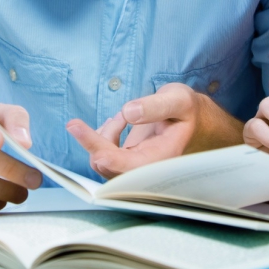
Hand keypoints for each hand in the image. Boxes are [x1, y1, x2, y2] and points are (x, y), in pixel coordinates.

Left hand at [66, 82, 241, 178]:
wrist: (192, 118)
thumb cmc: (187, 109)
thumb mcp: (177, 100)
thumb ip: (155, 106)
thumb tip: (129, 113)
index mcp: (161, 158)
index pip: (124, 164)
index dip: (101, 151)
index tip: (80, 133)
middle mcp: (146, 168)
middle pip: (107, 167)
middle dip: (92, 144)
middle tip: (75, 123)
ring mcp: (135, 166)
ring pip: (103, 161)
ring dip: (100, 137)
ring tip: (120, 117)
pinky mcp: (127, 160)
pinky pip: (105, 155)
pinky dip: (102, 137)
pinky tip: (117, 122)